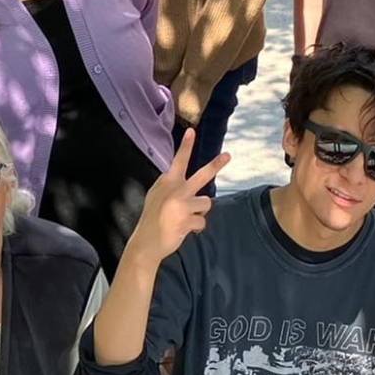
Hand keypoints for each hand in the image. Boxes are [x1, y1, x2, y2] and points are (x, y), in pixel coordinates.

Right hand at [127, 132, 228, 265]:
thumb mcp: (154, 196)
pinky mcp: (186, 219)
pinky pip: (202, 222)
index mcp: (167, 182)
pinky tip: (183, 230)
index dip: (186, 146)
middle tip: (228, 155)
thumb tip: (175, 176)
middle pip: (202, 175)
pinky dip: (195, 228)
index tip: (192, 131)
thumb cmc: (152, 219)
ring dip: (199, 213)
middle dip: (216, 165)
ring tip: (185, 219)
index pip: (178, 161)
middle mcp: (175, 190)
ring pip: (206, 203)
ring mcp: (181, 203)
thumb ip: (167, 185)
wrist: (145, 243)